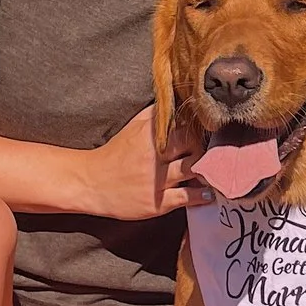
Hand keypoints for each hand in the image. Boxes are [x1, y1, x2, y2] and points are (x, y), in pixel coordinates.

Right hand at [79, 106, 206, 221]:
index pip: (185, 126)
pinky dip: (201, 195)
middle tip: (209, 153)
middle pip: (194, 146)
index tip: (205, 133)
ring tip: (214, 172)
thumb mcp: (132, 127)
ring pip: (193, 170)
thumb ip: (154, 115)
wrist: (91, 183)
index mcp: (150, 135)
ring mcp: (157, 180)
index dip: (198, 130)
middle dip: (204, 148)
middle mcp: (155, 156)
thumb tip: (174, 102)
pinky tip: (208, 193)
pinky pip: (186, 197)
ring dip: (207, 171)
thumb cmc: (114, 153)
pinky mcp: (157, 203)